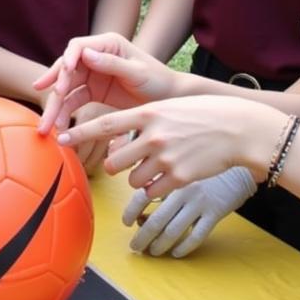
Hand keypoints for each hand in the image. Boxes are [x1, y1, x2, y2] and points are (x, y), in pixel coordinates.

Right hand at [34, 33, 180, 134]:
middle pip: (67, 69)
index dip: (66, 61)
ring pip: (66, 87)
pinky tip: (61, 126)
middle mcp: (95, 56)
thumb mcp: (137, 72)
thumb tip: (85, 55)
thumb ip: (112, 63)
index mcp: (107, 43)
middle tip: (45, 108)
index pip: (78, 47)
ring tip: (48, 127)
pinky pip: (74, 100)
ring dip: (55, 106)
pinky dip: (65, 112)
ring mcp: (92, 74)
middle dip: (54, 89)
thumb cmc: (158, 80)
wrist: (168, 99)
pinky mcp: (92, 91)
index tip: (60, 79)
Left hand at [56, 95, 284, 197]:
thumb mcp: (170, 107)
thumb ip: (144, 118)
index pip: (105, 124)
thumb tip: (119, 132)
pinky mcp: (179, 178)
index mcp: (149, 113)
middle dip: (115, 166)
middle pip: (114, 161)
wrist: (238, 129)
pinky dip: (158, 187)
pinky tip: (174, 174)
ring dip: (140, 177)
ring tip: (161, 164)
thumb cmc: (203, 115)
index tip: (61, 138)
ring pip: (133, 179)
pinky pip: (153, 191)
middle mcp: (154, 135)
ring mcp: (166, 158)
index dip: (80, 132)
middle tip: (126, 161)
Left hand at [123, 167, 256, 257]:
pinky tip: (176, 252)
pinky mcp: (215, 212)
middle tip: (135, 247)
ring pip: (174, 232)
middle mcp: (183, 190)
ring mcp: (200, 202)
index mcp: (171, 177)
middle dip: (142, 238)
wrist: (236, 160)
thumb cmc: (204, 166)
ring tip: (153, 252)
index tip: (126, 222)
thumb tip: (139, 215)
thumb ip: (159, 185)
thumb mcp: (179, 168)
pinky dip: (184, 248)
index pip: (142, 197)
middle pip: (156, 221)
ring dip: (159, 246)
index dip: (130, 212)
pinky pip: (196, 236)